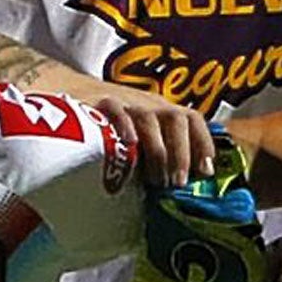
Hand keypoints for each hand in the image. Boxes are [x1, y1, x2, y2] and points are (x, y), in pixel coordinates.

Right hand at [88, 88, 211, 189]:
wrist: (75, 95)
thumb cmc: (112, 127)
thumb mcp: (142, 135)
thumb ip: (159, 153)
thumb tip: (182, 185)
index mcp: (163, 110)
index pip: (193, 119)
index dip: (203, 144)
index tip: (206, 171)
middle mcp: (149, 104)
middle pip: (176, 119)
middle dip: (181, 153)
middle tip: (177, 183)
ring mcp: (126, 102)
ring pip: (149, 120)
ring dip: (157, 151)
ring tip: (155, 180)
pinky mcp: (100, 103)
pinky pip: (116, 112)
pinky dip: (125, 128)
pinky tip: (129, 147)